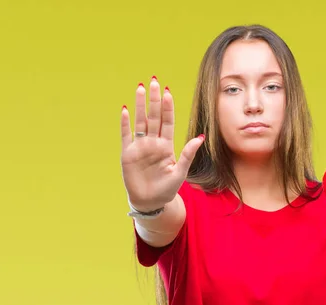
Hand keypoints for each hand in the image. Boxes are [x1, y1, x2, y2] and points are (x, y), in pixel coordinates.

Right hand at [120, 77, 204, 211]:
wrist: (150, 202)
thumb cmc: (166, 188)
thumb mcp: (180, 172)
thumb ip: (188, 154)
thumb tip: (200, 137)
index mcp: (166, 145)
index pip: (167, 122)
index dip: (168, 107)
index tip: (168, 92)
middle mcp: (153, 143)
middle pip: (153, 116)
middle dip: (154, 99)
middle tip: (154, 81)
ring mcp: (140, 147)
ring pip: (140, 122)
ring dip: (139, 105)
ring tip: (140, 88)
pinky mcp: (128, 154)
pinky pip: (126, 136)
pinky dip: (126, 123)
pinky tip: (125, 110)